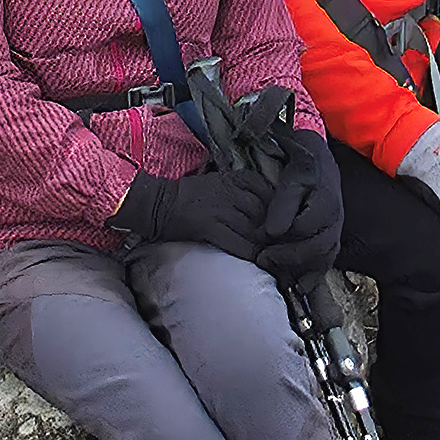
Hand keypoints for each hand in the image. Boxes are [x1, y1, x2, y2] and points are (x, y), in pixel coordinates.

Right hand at [121, 166, 275, 261]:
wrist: (157, 203)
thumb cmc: (188, 195)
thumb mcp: (219, 182)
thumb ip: (242, 191)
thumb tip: (266, 209)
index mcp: (235, 179)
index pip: (269, 191)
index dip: (279, 209)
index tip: (282, 222)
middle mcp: (231, 192)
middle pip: (266, 212)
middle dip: (275, 229)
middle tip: (280, 243)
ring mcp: (221, 210)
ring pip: (255, 229)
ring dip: (264, 244)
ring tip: (271, 255)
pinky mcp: (211, 227)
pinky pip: (239, 244)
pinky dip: (250, 254)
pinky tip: (255, 260)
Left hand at [260, 129, 345, 280]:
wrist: (321, 165)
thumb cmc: (303, 170)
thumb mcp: (292, 179)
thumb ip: (283, 204)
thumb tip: (273, 232)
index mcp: (326, 203)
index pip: (303, 227)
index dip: (280, 235)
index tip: (259, 236)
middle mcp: (335, 221)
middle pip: (317, 247)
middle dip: (289, 257)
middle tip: (263, 259)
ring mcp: (335, 233)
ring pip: (324, 259)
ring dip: (302, 273)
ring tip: (281, 281)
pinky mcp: (331, 241)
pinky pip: (326, 263)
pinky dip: (314, 278)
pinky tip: (299, 288)